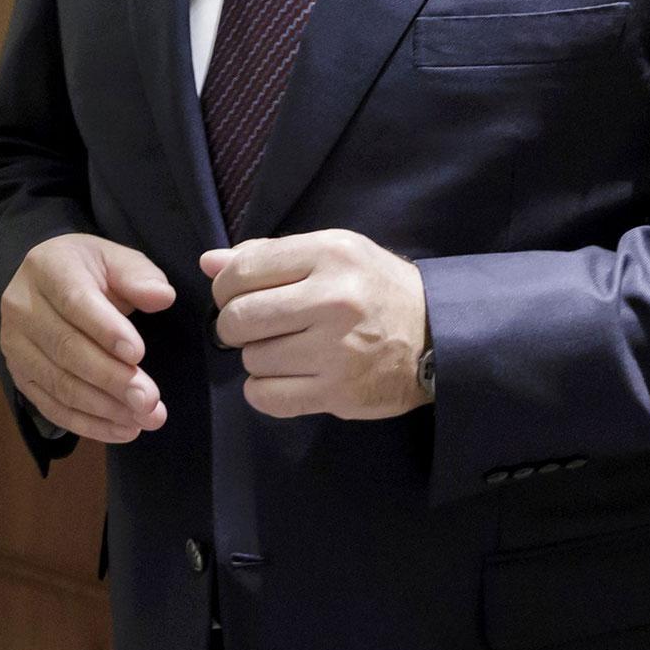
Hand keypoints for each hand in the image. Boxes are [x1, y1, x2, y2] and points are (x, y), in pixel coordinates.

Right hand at [0, 233, 176, 442]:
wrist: (48, 286)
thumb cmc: (89, 272)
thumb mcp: (115, 259)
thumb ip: (139, 275)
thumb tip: (162, 296)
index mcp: (46, 268)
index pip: (74, 301)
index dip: (105, 329)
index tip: (138, 354)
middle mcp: (20, 307)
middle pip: (65, 349)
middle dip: (111, 378)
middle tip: (149, 399)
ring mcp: (15, 345)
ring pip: (59, 383)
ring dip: (105, 407)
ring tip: (145, 418)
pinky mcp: (19, 377)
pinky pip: (52, 408)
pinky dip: (90, 424)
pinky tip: (124, 429)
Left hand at [203, 230, 428, 419]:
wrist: (440, 335)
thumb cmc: (375, 287)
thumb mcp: (332, 252)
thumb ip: (269, 254)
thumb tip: (209, 262)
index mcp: (329, 255)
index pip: (242, 270)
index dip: (225, 286)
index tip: (234, 295)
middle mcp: (333, 301)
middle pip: (239, 317)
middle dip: (232, 324)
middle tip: (249, 326)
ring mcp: (337, 351)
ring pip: (252, 358)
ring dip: (255, 356)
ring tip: (282, 348)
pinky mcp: (340, 393)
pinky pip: (267, 398)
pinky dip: (263, 390)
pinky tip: (283, 376)